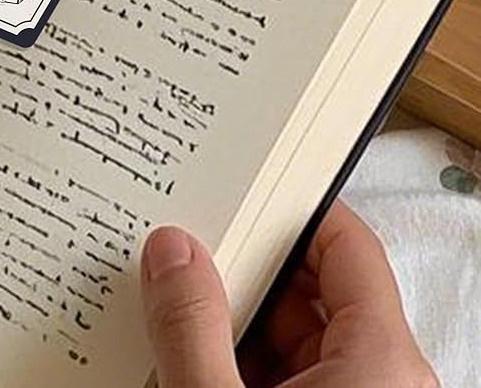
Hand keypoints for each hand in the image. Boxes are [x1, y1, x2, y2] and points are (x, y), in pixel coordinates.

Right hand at [140, 200, 437, 387]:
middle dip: (244, 267)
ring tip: (175, 300)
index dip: (293, 210)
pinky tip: (188, 354)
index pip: (349, 247)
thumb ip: (192, 326)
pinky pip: (288, 376)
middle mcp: (383, 381)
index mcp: (383, 364)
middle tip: (189, 244)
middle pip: (314, 290)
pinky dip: (239, 360)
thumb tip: (172, 252)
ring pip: (295, 339)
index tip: (242, 187)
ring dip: (235, 319)